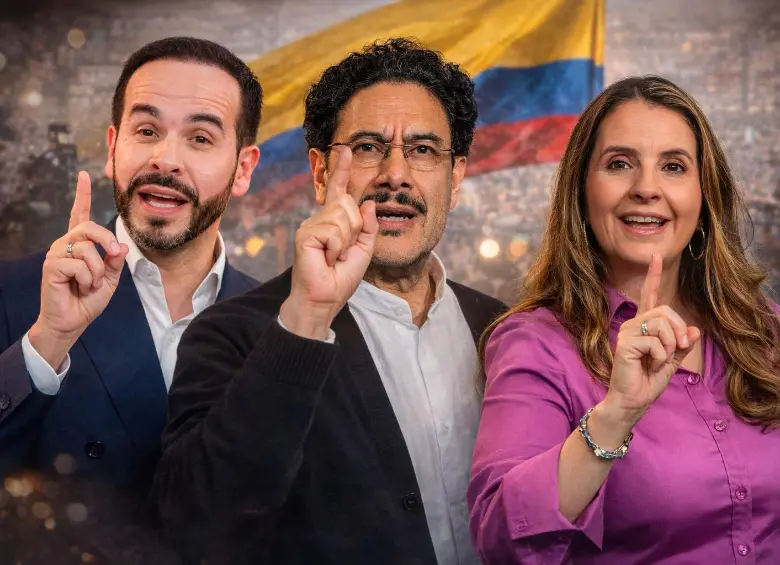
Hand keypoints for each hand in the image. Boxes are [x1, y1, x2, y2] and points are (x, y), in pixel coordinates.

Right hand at [29, 171, 128, 368]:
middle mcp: (66, 244)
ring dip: (97, 271)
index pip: (80, 215)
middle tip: (113, 256)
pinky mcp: (52, 265)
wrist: (73, 321)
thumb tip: (120, 246)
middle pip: (89, 227)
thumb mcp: (110, 279)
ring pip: (87, 249)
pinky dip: (87, 279)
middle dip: (107, 241)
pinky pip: (79, 264)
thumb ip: (115, 261)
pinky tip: (80, 287)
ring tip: (90, 284)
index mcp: (80, 244)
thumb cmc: (88, 299)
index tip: (84, 175)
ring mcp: (57, 253)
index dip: (82, 195)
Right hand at [280, 148, 377, 339]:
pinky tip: (327, 259)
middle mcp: (320, 219)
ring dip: (346, 241)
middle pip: (348, 204)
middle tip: (343, 252)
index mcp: (334, 221)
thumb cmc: (341, 278)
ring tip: (334, 257)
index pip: (338, 191)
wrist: (325, 298)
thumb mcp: (364, 250)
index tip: (345, 150)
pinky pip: (333, 230)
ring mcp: (310, 225)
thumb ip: (368, 227)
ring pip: (343, 216)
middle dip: (355, 229)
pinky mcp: (305, 233)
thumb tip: (369, 203)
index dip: (341, 170)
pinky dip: (336, 248)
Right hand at [602, 253, 700, 425]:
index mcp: (644, 326)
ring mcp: (627, 333)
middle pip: (665, 311)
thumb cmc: (647, 381)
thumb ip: (682, 344)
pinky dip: (661, 355)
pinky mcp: (625, 344)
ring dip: (671, 345)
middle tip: (678, 349)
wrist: (632, 401)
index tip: (656, 256)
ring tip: (660, 360)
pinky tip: (650, 365)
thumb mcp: (672, 361)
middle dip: (679, 330)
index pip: (649, 296)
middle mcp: (633, 324)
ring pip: (662, 323)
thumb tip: (695, 329)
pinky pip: (655, 341)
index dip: (653, 276)